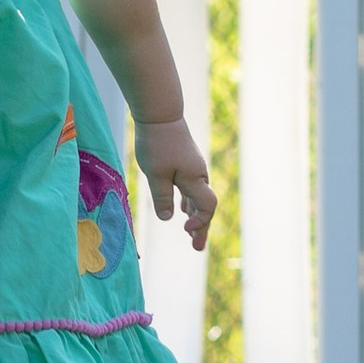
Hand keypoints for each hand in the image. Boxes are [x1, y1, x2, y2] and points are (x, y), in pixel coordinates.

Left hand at [135, 116, 214, 253]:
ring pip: (197, 198)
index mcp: (195, 178)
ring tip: (191, 235)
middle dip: (201, 228)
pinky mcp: (185, 163)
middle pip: (205, 206)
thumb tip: (168, 219)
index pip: (207, 206)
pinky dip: (189, 202)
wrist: (160, 114)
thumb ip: (162, 197)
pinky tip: (183, 211)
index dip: (200, 221)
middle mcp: (199, 175)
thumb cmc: (157, 143)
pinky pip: (191, 188)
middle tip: (197, 248)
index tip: (184, 229)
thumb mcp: (156, 173)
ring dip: (195, 217)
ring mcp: (193, 169)